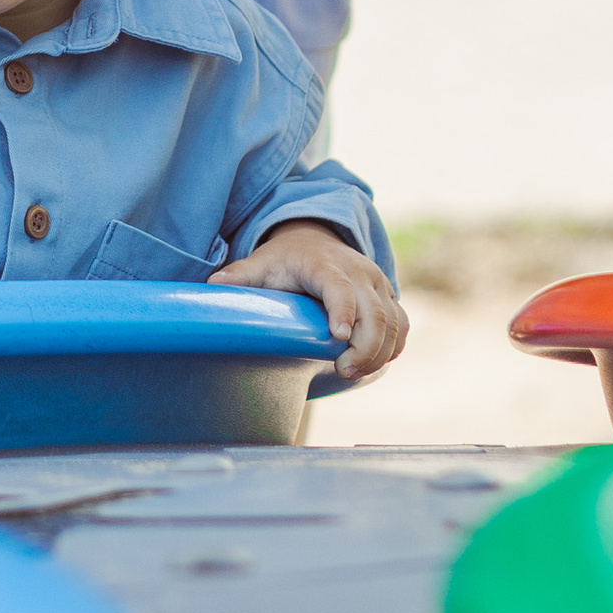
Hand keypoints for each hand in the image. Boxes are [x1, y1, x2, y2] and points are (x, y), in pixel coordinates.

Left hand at [210, 221, 405, 385]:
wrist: (314, 239)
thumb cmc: (284, 259)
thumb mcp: (260, 263)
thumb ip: (239, 276)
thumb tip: (210, 287)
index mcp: (324, 264)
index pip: (339, 286)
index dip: (342, 310)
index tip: (339, 337)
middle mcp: (358, 271)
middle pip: (375, 312)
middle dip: (365, 347)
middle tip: (343, 372)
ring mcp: (377, 284)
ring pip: (393, 322)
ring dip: (379, 353)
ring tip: (353, 373)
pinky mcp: (388, 296)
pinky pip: (401, 324)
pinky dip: (394, 347)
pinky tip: (375, 364)